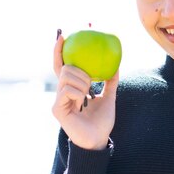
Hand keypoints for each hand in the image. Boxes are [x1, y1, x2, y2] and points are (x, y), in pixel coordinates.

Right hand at [51, 30, 118, 150]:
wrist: (99, 139)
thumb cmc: (102, 121)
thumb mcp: (109, 96)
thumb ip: (110, 81)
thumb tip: (116, 64)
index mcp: (71, 88)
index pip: (62, 64)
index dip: (59, 49)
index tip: (63, 33)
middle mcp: (61, 92)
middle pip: (65, 68)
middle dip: (80, 70)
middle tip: (91, 81)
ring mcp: (57, 100)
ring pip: (67, 77)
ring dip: (83, 83)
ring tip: (88, 94)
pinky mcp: (57, 109)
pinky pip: (68, 91)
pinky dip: (79, 94)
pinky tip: (83, 103)